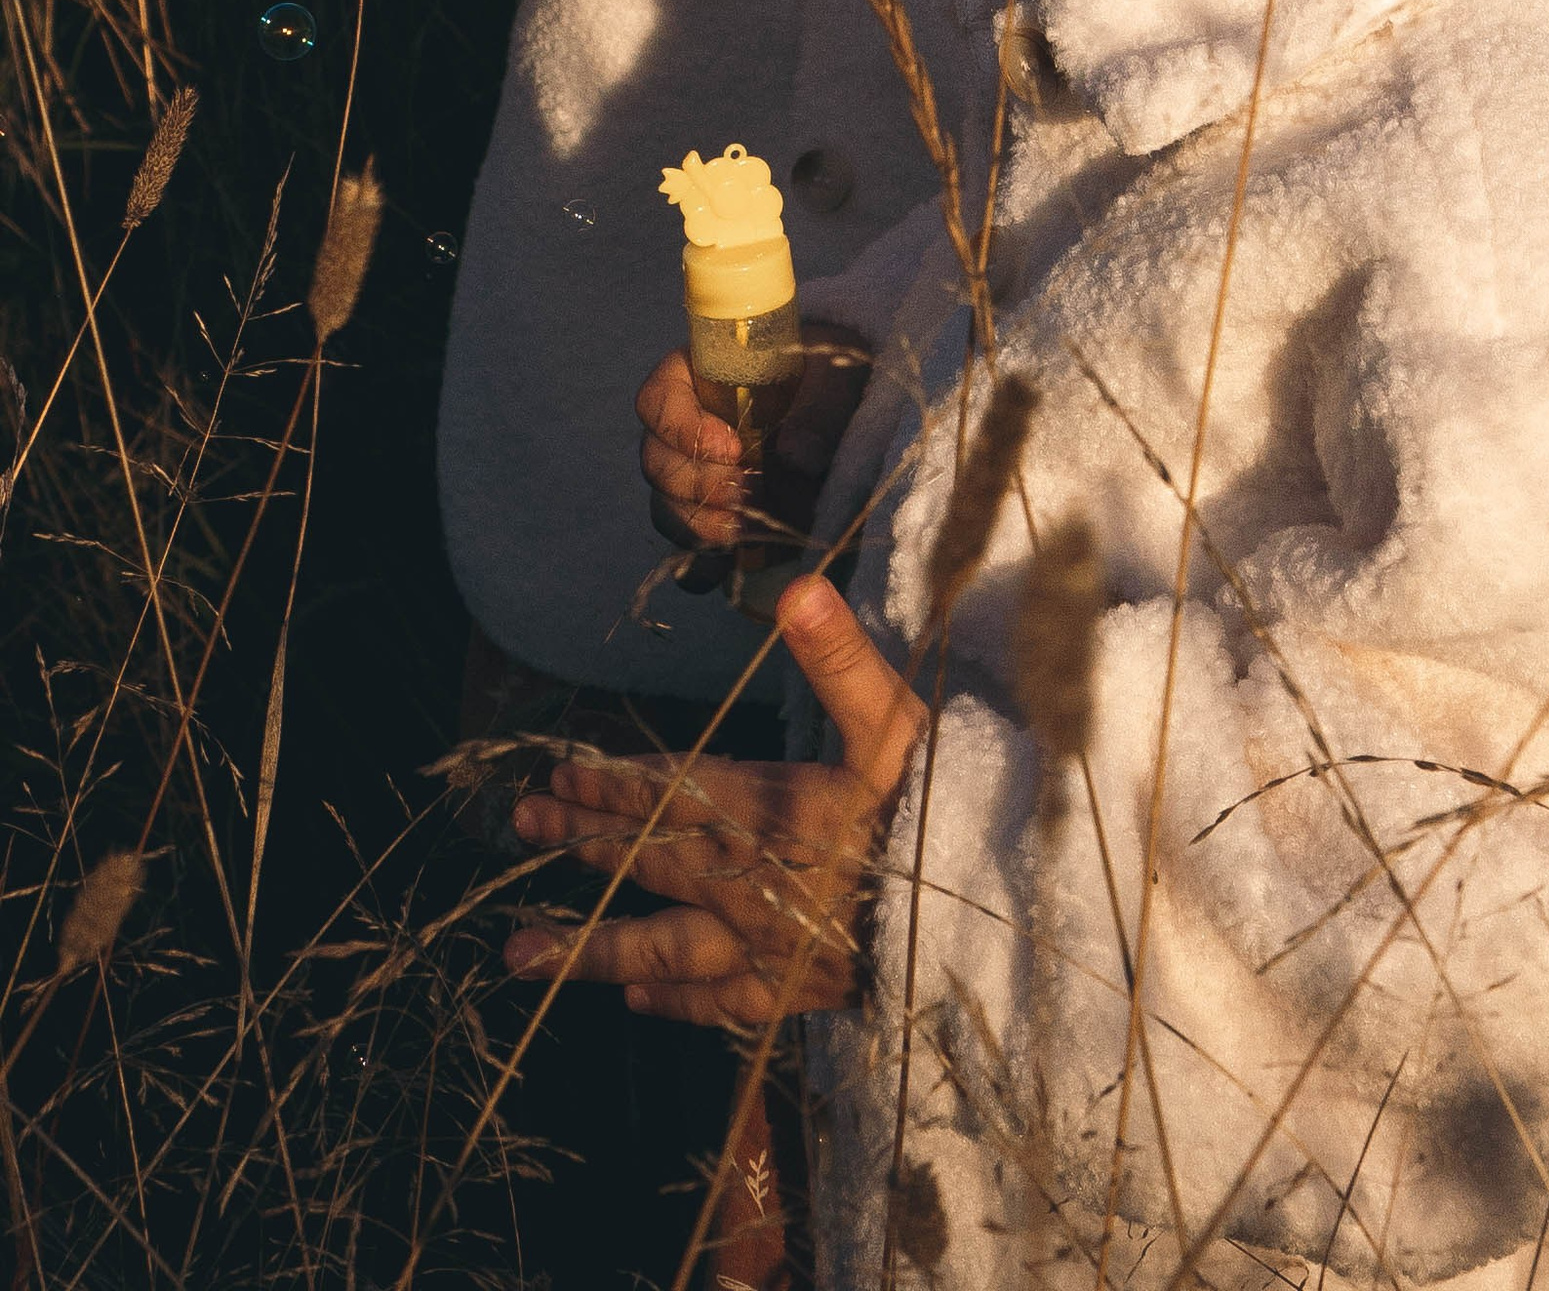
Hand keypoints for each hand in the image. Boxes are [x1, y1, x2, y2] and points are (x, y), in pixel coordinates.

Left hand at [504, 579, 923, 1023]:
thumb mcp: (901, 723)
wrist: (984, 926)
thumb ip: (843, 658)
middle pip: (649, 858)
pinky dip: (672, 1000)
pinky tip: (635, 998)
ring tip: (519, 955)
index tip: (552, 772)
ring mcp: (765, 949)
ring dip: (589, 946)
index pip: (669, 792)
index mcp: (771, 809)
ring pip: (660, 946)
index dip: (609, 781)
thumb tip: (797, 589)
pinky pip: (716, 1004)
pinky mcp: (792, 997)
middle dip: (584, 837)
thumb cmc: (945, 811)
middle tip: (523, 826)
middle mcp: (750, 882)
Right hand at [638, 342, 869, 555]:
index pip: (657, 399)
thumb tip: (796, 458)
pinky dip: (705, 564)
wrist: (848, 410)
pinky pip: (687, 550)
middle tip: (749, 492)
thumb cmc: (831, 373)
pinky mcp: (713, 517)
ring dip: (702, 525)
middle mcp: (683, 428)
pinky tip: (733, 564)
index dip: (682, 427)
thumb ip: (820, 405)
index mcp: (696, 376)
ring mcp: (692, 476)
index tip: (731, 448)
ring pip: (666, 508)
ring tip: (747, 529)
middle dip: (700, 485)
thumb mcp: (836, 373)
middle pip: (657, 462)